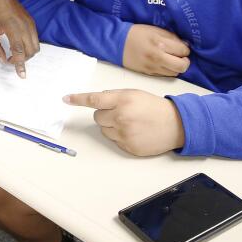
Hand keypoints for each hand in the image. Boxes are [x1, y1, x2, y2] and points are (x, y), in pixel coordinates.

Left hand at [0, 0, 38, 76]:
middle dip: (22, 60)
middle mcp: (25, 28)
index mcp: (13, 30)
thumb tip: (2, 59)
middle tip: (11, 61)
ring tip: (16, 54)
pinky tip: (19, 45)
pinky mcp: (32, 22)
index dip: (17, 63)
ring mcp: (30, 25)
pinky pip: (35, 39)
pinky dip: (29, 46)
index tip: (13, 68)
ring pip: (36, 47)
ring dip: (28, 54)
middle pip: (31, 52)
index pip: (20, 52)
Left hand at [64, 89, 184, 155]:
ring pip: (104, 130)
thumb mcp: (134, 94)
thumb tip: (97, 102)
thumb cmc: (154, 107)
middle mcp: (121, 116)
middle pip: (97, 117)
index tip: (66, 99)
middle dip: (105, 114)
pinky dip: (120, 136)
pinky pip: (114, 140)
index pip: (94, 99)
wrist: (176, 124)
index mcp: (122, 99)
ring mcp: (124, 133)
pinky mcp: (128, 147)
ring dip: (111, 126)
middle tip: (121, 113)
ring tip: (130, 123)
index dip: (78, 99)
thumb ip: (114, 96)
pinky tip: (134, 132)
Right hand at [123, 24, 189, 76]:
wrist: (118, 43)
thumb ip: (172, 37)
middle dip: (185, 62)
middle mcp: (158, 57)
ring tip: (172, 59)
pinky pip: (165, 75)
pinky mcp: (148, 73)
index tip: (182, 47)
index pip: (183, 51)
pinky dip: (168, 70)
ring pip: (175, 73)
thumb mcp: (155, 29)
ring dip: (176, 67)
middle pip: (182, 66)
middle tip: (182, 57)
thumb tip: (184, 45)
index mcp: (160, 43)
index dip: (185, 49)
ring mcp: (153, 67)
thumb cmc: (136, 33)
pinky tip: (163, 63)